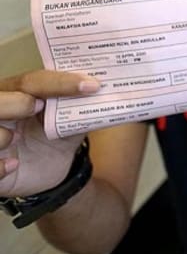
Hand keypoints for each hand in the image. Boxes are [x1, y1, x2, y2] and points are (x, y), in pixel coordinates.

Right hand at [0, 71, 99, 196]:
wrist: (49, 172)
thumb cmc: (56, 137)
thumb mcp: (71, 122)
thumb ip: (82, 108)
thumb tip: (109, 93)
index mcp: (19, 93)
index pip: (34, 81)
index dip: (60, 82)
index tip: (90, 86)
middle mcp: (0, 108)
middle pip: (0, 98)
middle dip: (17, 103)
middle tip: (38, 108)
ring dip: (1, 135)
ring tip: (15, 140)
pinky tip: (12, 165)